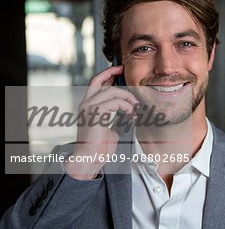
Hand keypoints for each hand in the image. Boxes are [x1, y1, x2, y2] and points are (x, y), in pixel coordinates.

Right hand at [64, 65, 138, 179]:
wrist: (90, 159)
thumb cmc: (99, 148)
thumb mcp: (111, 129)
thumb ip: (116, 119)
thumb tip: (129, 113)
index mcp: (88, 106)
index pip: (95, 83)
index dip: (107, 73)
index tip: (120, 68)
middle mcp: (85, 104)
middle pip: (100, 81)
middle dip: (115, 75)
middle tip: (131, 81)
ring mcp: (88, 108)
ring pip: (111, 91)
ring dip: (128, 98)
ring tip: (136, 109)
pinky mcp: (95, 113)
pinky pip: (115, 102)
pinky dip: (127, 106)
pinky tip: (131, 115)